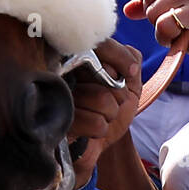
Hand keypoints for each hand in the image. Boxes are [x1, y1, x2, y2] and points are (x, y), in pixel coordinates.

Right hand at [68, 39, 142, 188]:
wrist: (95, 144)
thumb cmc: (109, 111)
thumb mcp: (128, 84)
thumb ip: (131, 60)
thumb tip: (130, 59)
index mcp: (79, 58)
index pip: (102, 45)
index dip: (121, 58)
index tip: (130, 74)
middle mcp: (63, 72)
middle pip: (104, 73)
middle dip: (117, 94)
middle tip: (109, 103)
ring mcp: (58, 96)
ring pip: (103, 99)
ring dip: (110, 114)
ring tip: (97, 116)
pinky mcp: (57, 121)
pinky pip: (96, 122)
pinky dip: (100, 130)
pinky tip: (88, 131)